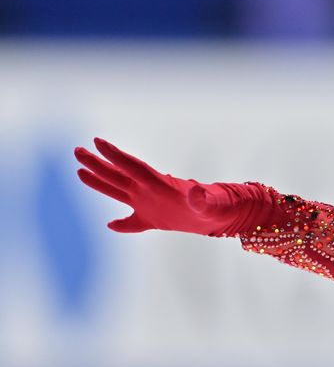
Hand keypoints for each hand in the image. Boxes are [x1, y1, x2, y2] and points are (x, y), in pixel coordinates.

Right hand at [73, 137, 271, 235]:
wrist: (223, 216)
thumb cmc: (218, 207)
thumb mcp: (209, 203)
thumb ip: (200, 199)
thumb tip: (196, 192)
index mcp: (159, 185)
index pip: (133, 167)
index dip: (116, 155)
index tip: (97, 141)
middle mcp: (149, 191)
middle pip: (118, 175)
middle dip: (98, 163)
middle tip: (77, 149)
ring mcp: (150, 204)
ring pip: (119, 192)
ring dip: (99, 183)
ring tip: (79, 170)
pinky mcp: (155, 220)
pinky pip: (134, 222)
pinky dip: (123, 225)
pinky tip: (110, 225)